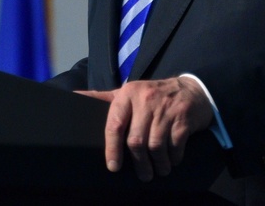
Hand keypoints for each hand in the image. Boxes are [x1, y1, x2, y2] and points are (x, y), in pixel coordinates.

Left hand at [77, 76, 213, 181]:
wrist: (191, 89)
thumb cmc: (152, 95)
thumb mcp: (128, 93)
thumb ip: (103, 98)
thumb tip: (73, 97)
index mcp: (128, 94)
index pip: (115, 124)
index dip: (112, 148)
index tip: (113, 166)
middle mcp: (146, 100)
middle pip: (136, 140)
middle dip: (139, 163)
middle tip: (143, 175)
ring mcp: (166, 109)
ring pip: (156, 146)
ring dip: (158, 164)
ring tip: (158, 170)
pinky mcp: (183, 118)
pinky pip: (175, 145)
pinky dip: (173, 158)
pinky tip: (172, 160)